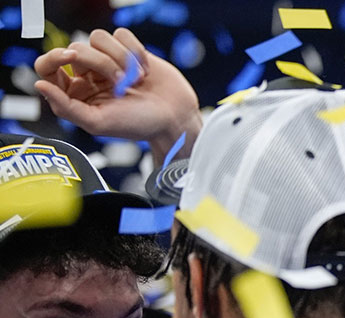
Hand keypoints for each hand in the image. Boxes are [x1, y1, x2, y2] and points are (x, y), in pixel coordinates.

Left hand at [34, 28, 201, 163]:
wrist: (175, 118)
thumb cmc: (139, 125)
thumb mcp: (98, 123)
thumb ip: (65, 107)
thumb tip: (39, 85)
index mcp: (75, 94)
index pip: (47, 66)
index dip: (54, 57)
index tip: (71, 58)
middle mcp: (88, 74)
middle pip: (77, 48)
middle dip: (101, 64)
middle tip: (121, 86)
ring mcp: (109, 60)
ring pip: (99, 37)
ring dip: (120, 58)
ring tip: (137, 80)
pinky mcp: (130, 50)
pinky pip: (121, 34)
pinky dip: (135, 51)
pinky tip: (145, 71)